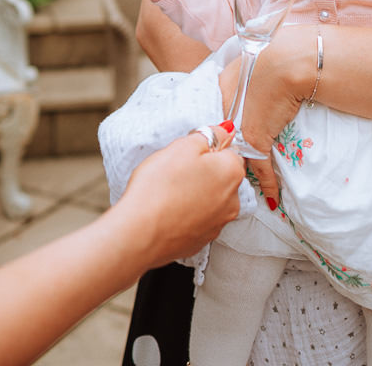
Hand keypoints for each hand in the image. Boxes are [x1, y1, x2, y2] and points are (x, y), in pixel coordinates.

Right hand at [119, 121, 242, 263]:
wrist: (139, 233)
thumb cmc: (159, 188)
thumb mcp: (183, 147)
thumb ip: (209, 135)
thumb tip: (225, 131)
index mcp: (232, 173)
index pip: (230, 151)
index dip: (208, 149)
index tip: (189, 153)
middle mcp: (232, 201)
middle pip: (222, 176)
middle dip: (203, 171)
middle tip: (175, 172)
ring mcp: (218, 223)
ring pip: (211, 199)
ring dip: (196, 193)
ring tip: (169, 193)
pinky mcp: (202, 240)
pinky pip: (198, 219)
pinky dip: (187, 214)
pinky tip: (168, 211)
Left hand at [217, 26, 313, 211]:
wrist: (287, 62)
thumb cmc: (272, 57)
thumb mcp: (249, 63)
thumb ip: (242, 76)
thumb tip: (247, 77)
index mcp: (219, 89)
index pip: (213, 117)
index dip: (216, 133)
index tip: (216, 145)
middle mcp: (224, 112)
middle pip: (219, 139)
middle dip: (219, 157)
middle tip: (216, 175)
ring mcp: (239, 128)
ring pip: (236, 156)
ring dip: (239, 173)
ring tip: (238, 189)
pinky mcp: (257, 140)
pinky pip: (261, 167)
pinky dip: (268, 183)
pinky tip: (271, 197)